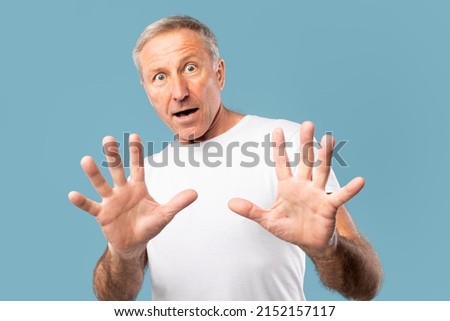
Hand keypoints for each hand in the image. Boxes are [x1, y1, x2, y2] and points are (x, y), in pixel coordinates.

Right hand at [68, 134, 197, 258]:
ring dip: (94, 173)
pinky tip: (72, 194)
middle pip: (117, 170)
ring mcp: (111, 201)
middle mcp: (123, 190)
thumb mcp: (165, 215)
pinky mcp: (102, 214)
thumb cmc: (149, 226)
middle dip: (113, 155)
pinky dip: (82, 201)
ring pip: (102, 184)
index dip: (136, 152)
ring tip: (85, 160)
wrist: (134, 244)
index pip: (137, 166)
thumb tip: (195, 193)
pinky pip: (91, 206)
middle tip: (108, 139)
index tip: (134, 135)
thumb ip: (177, 203)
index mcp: (138, 187)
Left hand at [228, 121, 364, 255]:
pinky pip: (340, 196)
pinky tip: (360, 180)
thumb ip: (251, 210)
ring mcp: (317, 194)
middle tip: (308, 124)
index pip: (282, 164)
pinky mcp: (329, 206)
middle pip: (305, 161)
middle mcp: (304, 185)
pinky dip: (350, 189)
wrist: (309, 243)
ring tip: (329, 139)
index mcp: (288, 187)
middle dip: (305, 143)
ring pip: (321, 171)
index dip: (278, 148)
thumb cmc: (290, 229)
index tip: (275, 130)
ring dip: (325, 156)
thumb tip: (229, 203)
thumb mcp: (267, 220)